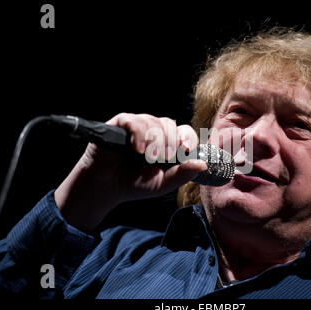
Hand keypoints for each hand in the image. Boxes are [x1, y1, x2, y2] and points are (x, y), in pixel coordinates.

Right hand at [54, 113, 206, 231]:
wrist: (107, 187)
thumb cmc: (135, 184)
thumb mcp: (163, 183)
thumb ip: (182, 174)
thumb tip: (203, 165)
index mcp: (167, 143)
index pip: (184, 131)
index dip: (188, 137)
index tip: (186, 149)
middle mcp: (153, 131)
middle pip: (170, 124)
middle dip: (170, 141)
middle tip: (163, 158)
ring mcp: (137, 126)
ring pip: (153, 121)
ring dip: (154, 140)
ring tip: (147, 157)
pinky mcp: (120, 124)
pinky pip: (133, 121)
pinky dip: (139, 134)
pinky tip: (137, 149)